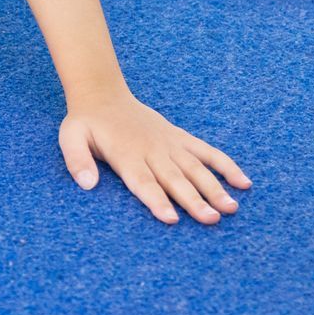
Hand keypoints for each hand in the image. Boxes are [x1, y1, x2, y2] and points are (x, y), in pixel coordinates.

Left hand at [60, 91, 250, 224]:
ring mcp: (169, 144)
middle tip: (212, 219)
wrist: (103, 94)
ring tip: (232, 207)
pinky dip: (225, 165)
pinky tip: (243, 182)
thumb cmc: (87, 123)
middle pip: (175, 179)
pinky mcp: (180, 138)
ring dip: (214, 187)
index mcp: (126, 155)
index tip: (171, 218)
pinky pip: (207, 152)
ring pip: (195, 168)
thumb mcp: (70, 138)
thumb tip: (87, 184)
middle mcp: (152, 151)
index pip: (143, 181)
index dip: (156, 200)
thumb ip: (77, 161)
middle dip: (194, 200)